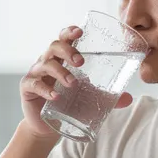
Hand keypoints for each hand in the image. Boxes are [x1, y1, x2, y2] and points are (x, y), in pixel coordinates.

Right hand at [19, 25, 133, 138]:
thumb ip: (107, 97)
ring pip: (45, 64)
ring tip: (72, 83)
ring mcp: (36, 74)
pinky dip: (46, 89)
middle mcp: (47, 62)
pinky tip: (55, 96)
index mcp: (62, 59)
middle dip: (68, 51)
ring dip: (60, 71)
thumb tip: (129, 98)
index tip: (80, 31)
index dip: (70, 32)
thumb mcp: (89, 98)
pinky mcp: (28, 88)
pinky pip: (34, 84)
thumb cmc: (68, 104)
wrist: (48, 126)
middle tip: (81, 62)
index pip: (64, 38)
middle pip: (54, 46)